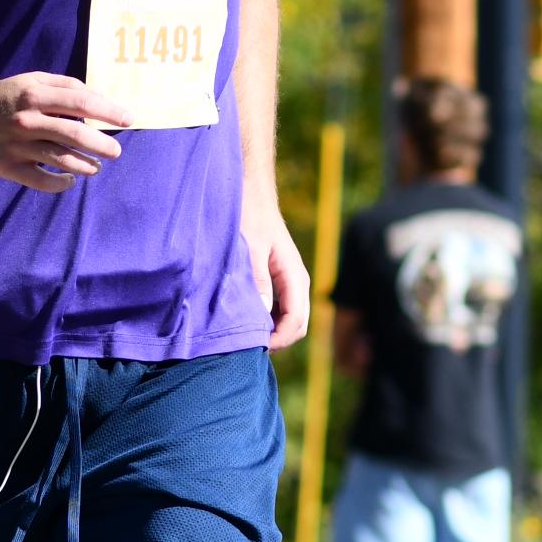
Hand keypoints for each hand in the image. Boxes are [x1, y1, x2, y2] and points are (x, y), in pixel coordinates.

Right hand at [0, 72, 128, 190]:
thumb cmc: (4, 97)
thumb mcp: (31, 80)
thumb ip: (64, 86)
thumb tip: (95, 100)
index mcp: (35, 96)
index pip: (82, 103)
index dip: (108, 111)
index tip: (128, 119)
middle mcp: (28, 121)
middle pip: (75, 135)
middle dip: (102, 145)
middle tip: (116, 152)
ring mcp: (19, 146)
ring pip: (62, 160)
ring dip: (86, 165)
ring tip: (96, 167)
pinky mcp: (10, 168)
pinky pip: (42, 181)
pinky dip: (61, 183)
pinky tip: (70, 180)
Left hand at [251, 205, 311, 350]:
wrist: (251, 194)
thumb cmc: (250, 216)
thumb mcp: (250, 248)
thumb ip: (258, 280)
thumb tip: (264, 314)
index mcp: (295, 277)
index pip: (296, 321)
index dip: (277, 339)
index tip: (253, 347)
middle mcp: (297, 282)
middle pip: (297, 326)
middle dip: (276, 340)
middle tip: (246, 347)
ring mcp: (289, 283)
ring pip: (289, 321)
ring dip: (271, 331)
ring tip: (244, 336)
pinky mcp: (279, 281)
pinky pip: (280, 311)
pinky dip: (267, 321)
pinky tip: (247, 320)